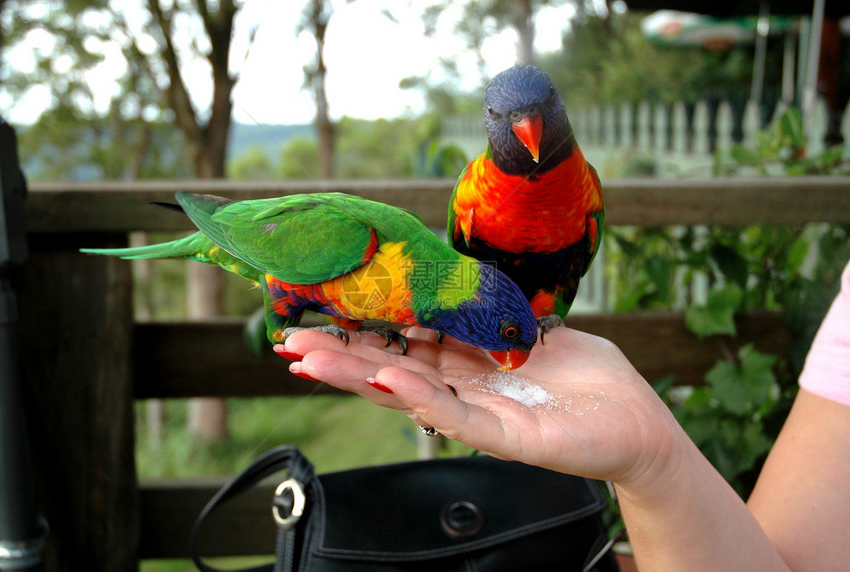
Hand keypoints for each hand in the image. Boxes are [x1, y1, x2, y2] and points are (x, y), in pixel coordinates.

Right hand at [279, 326, 681, 485]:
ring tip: (311, 360)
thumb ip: (485, 315)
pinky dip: (420, 397)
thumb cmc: (587, 376)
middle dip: (340, 356)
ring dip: (360, 377)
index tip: (318, 318)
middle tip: (288, 342)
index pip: (402, 346)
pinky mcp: (510, 435)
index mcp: (467, 364)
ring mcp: (482, 415)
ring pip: (410, 395)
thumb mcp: (528, 329)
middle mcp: (464, 390)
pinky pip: (458, 416)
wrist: (639, 422)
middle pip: (391, 370)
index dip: (361, 334)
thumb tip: (446, 287)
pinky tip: (387, 378)